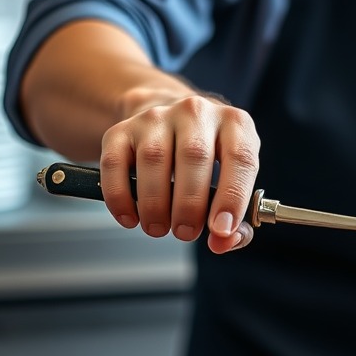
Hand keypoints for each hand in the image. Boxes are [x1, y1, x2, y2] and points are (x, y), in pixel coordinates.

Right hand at [97, 94, 260, 253]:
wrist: (169, 115)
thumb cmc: (209, 153)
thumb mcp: (234, 175)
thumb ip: (236, 217)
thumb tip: (224, 243)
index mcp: (234, 123)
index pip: (239, 157)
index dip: (232, 196)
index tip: (221, 229)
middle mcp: (196, 112)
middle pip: (193, 156)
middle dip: (189, 205)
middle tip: (186, 232)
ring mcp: (157, 117)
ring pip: (154, 158)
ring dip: (155, 204)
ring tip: (159, 227)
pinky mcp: (122, 130)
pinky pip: (115, 164)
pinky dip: (120, 197)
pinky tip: (131, 217)